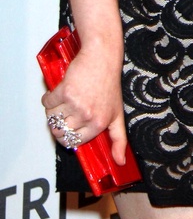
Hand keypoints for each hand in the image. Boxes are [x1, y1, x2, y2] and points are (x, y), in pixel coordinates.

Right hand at [42, 43, 127, 165]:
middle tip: (64, 112)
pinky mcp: (65, 92)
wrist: (102, 57)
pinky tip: (58, 91)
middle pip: (59, 132)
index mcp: (99, 124)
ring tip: (63, 100)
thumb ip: (119, 139)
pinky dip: (48, 98)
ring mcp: (76, 104)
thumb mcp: (118, 113)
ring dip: (52, 109)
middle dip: (57, 124)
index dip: (67, 136)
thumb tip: (120, 161)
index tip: (67, 128)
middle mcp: (87, 116)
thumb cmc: (109, 83)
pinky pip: (47, 102)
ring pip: (51, 117)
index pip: (73, 142)